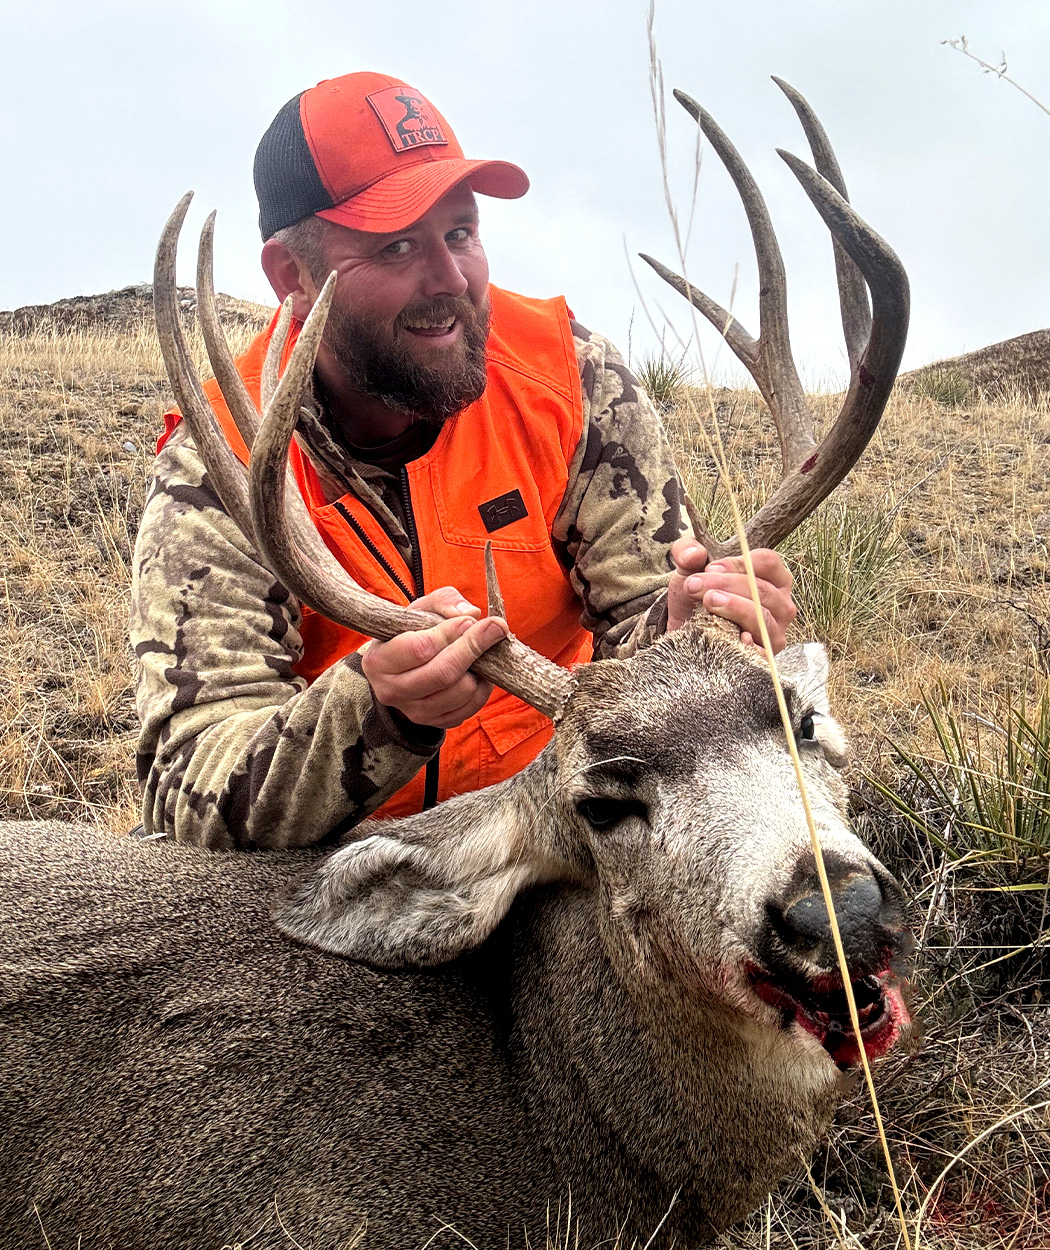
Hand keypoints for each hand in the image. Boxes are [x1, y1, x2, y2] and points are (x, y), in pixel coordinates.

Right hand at [361, 586, 506, 728]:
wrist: (400, 670)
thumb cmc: (411, 632)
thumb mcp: (420, 609)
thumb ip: (444, 602)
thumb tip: (471, 613)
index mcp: (379, 661)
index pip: (420, 649)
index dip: (449, 633)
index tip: (469, 621)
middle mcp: (391, 691)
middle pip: (442, 674)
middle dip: (473, 648)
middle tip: (494, 629)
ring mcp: (414, 711)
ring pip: (460, 692)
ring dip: (480, 669)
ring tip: (483, 650)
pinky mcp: (435, 722)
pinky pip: (470, 708)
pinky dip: (482, 688)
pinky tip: (480, 671)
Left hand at [667, 537, 796, 652]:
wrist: (686, 632)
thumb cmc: (697, 597)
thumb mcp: (689, 569)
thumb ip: (686, 552)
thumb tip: (692, 553)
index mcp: (773, 578)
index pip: (767, 562)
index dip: (738, 563)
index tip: (710, 567)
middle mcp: (781, 605)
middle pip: (762, 590)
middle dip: (727, 584)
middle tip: (696, 585)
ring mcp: (774, 633)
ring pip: (762, 617)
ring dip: (734, 607)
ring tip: (708, 602)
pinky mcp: (764, 657)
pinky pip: (762, 651)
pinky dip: (747, 644)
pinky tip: (732, 637)